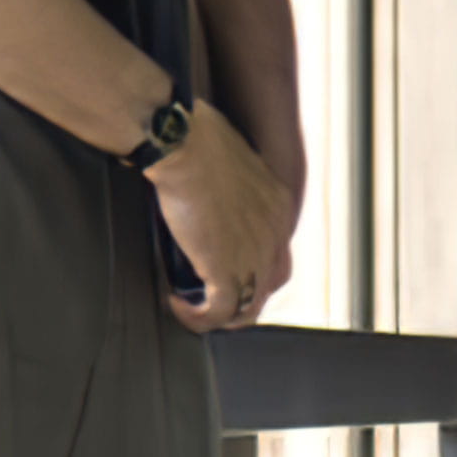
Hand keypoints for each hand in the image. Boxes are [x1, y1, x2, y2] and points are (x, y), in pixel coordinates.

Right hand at [149, 107, 294, 332]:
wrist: (186, 143)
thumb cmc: (197, 138)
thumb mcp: (228, 160)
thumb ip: (227, 183)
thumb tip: (200, 188)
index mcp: (279, 205)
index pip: (278, 252)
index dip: (254, 268)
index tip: (225, 268)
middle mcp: (274, 233)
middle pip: (269, 284)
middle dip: (241, 297)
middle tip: (209, 296)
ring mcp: (254, 254)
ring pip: (248, 308)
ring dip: (219, 315)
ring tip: (194, 309)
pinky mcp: (226, 268)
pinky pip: (218, 312)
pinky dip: (198, 317)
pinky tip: (178, 304)